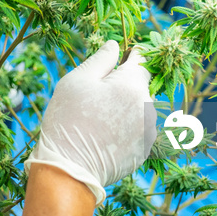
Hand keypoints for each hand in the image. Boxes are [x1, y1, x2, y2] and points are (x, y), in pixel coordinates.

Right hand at [24, 40, 156, 205]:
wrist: (69, 169)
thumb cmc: (68, 120)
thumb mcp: (76, 81)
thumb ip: (100, 59)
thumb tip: (115, 45)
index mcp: (132, 85)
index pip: (142, 61)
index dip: (132, 56)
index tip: (123, 55)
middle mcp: (147, 107)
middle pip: (140, 85)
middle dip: (124, 84)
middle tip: (97, 94)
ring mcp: (148, 131)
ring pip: (140, 107)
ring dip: (126, 105)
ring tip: (99, 116)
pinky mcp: (144, 151)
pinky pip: (138, 129)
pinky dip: (126, 126)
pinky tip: (105, 134)